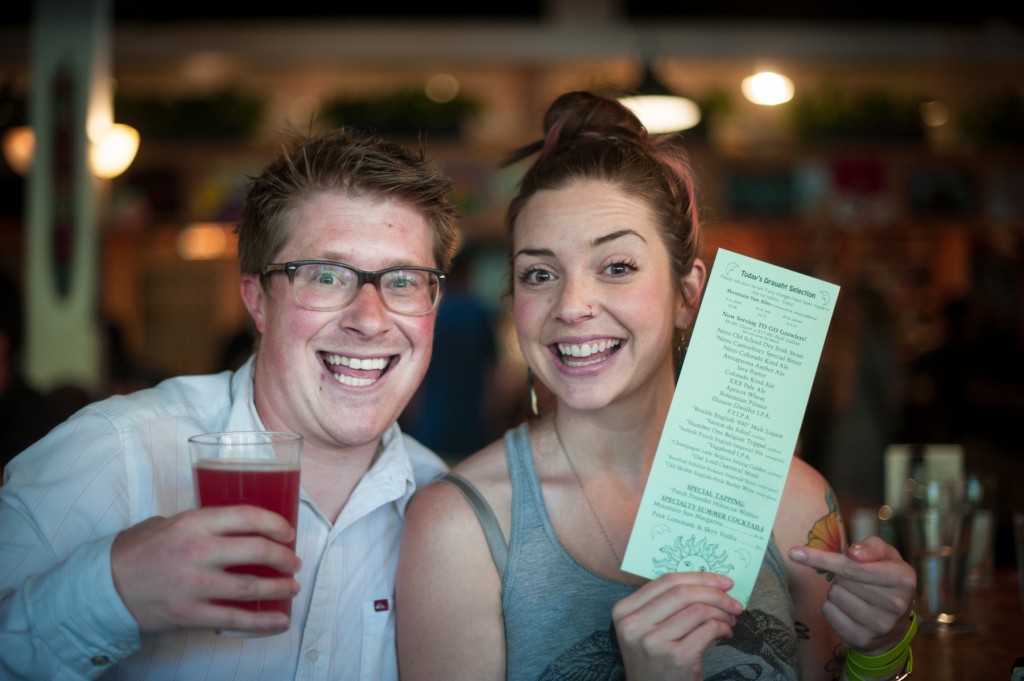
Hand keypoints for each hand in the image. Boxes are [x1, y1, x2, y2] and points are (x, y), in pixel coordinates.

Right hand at [110, 506, 301, 633]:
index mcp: (193, 522)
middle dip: (283, 556)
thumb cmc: (137, 551)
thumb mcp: (167, 523)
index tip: (287, 532)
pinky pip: (235, 619)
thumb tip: (236, 526)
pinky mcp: (190, 614)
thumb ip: (201, 523)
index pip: (247, 517)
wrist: (104, 587)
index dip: (275, 523)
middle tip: (294, 562)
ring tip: (292, 588)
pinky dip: (262, 622)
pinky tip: (280, 621)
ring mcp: (195, 585)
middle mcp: (197, 551)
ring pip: (251, 586)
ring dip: (279, 588)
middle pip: (256, 550)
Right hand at [611, 572, 741, 680]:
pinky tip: (725, 633)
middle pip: (683, 593)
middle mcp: (634, 624)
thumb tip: (707, 582)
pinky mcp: (676, 657)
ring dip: (722, 613)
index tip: (723, 581)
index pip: (666, 581)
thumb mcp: (645, 628)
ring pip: (698, 610)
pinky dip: (722, 628)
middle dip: (716, 593)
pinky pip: (707, 630)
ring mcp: (653, 642)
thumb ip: (664, 604)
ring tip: (730, 620)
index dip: (700, 577)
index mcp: (624, 610)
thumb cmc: (653, 659)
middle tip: (734, 601)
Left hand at [789, 536, 915, 654]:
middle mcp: (896, 604)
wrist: (894, 628)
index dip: (823, 558)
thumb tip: (852, 553)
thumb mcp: (888, 557)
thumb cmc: (886, 581)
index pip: (855, 567)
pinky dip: (832, 606)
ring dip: (838, 590)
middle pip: (842, 579)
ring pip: (834, 594)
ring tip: (857, 595)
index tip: (795, 552)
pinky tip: (850, 610)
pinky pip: (828, 611)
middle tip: (856, 580)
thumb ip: (873, 546)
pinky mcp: (861, 639)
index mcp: (904, 579)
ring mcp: (879, 625)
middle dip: (841, 573)